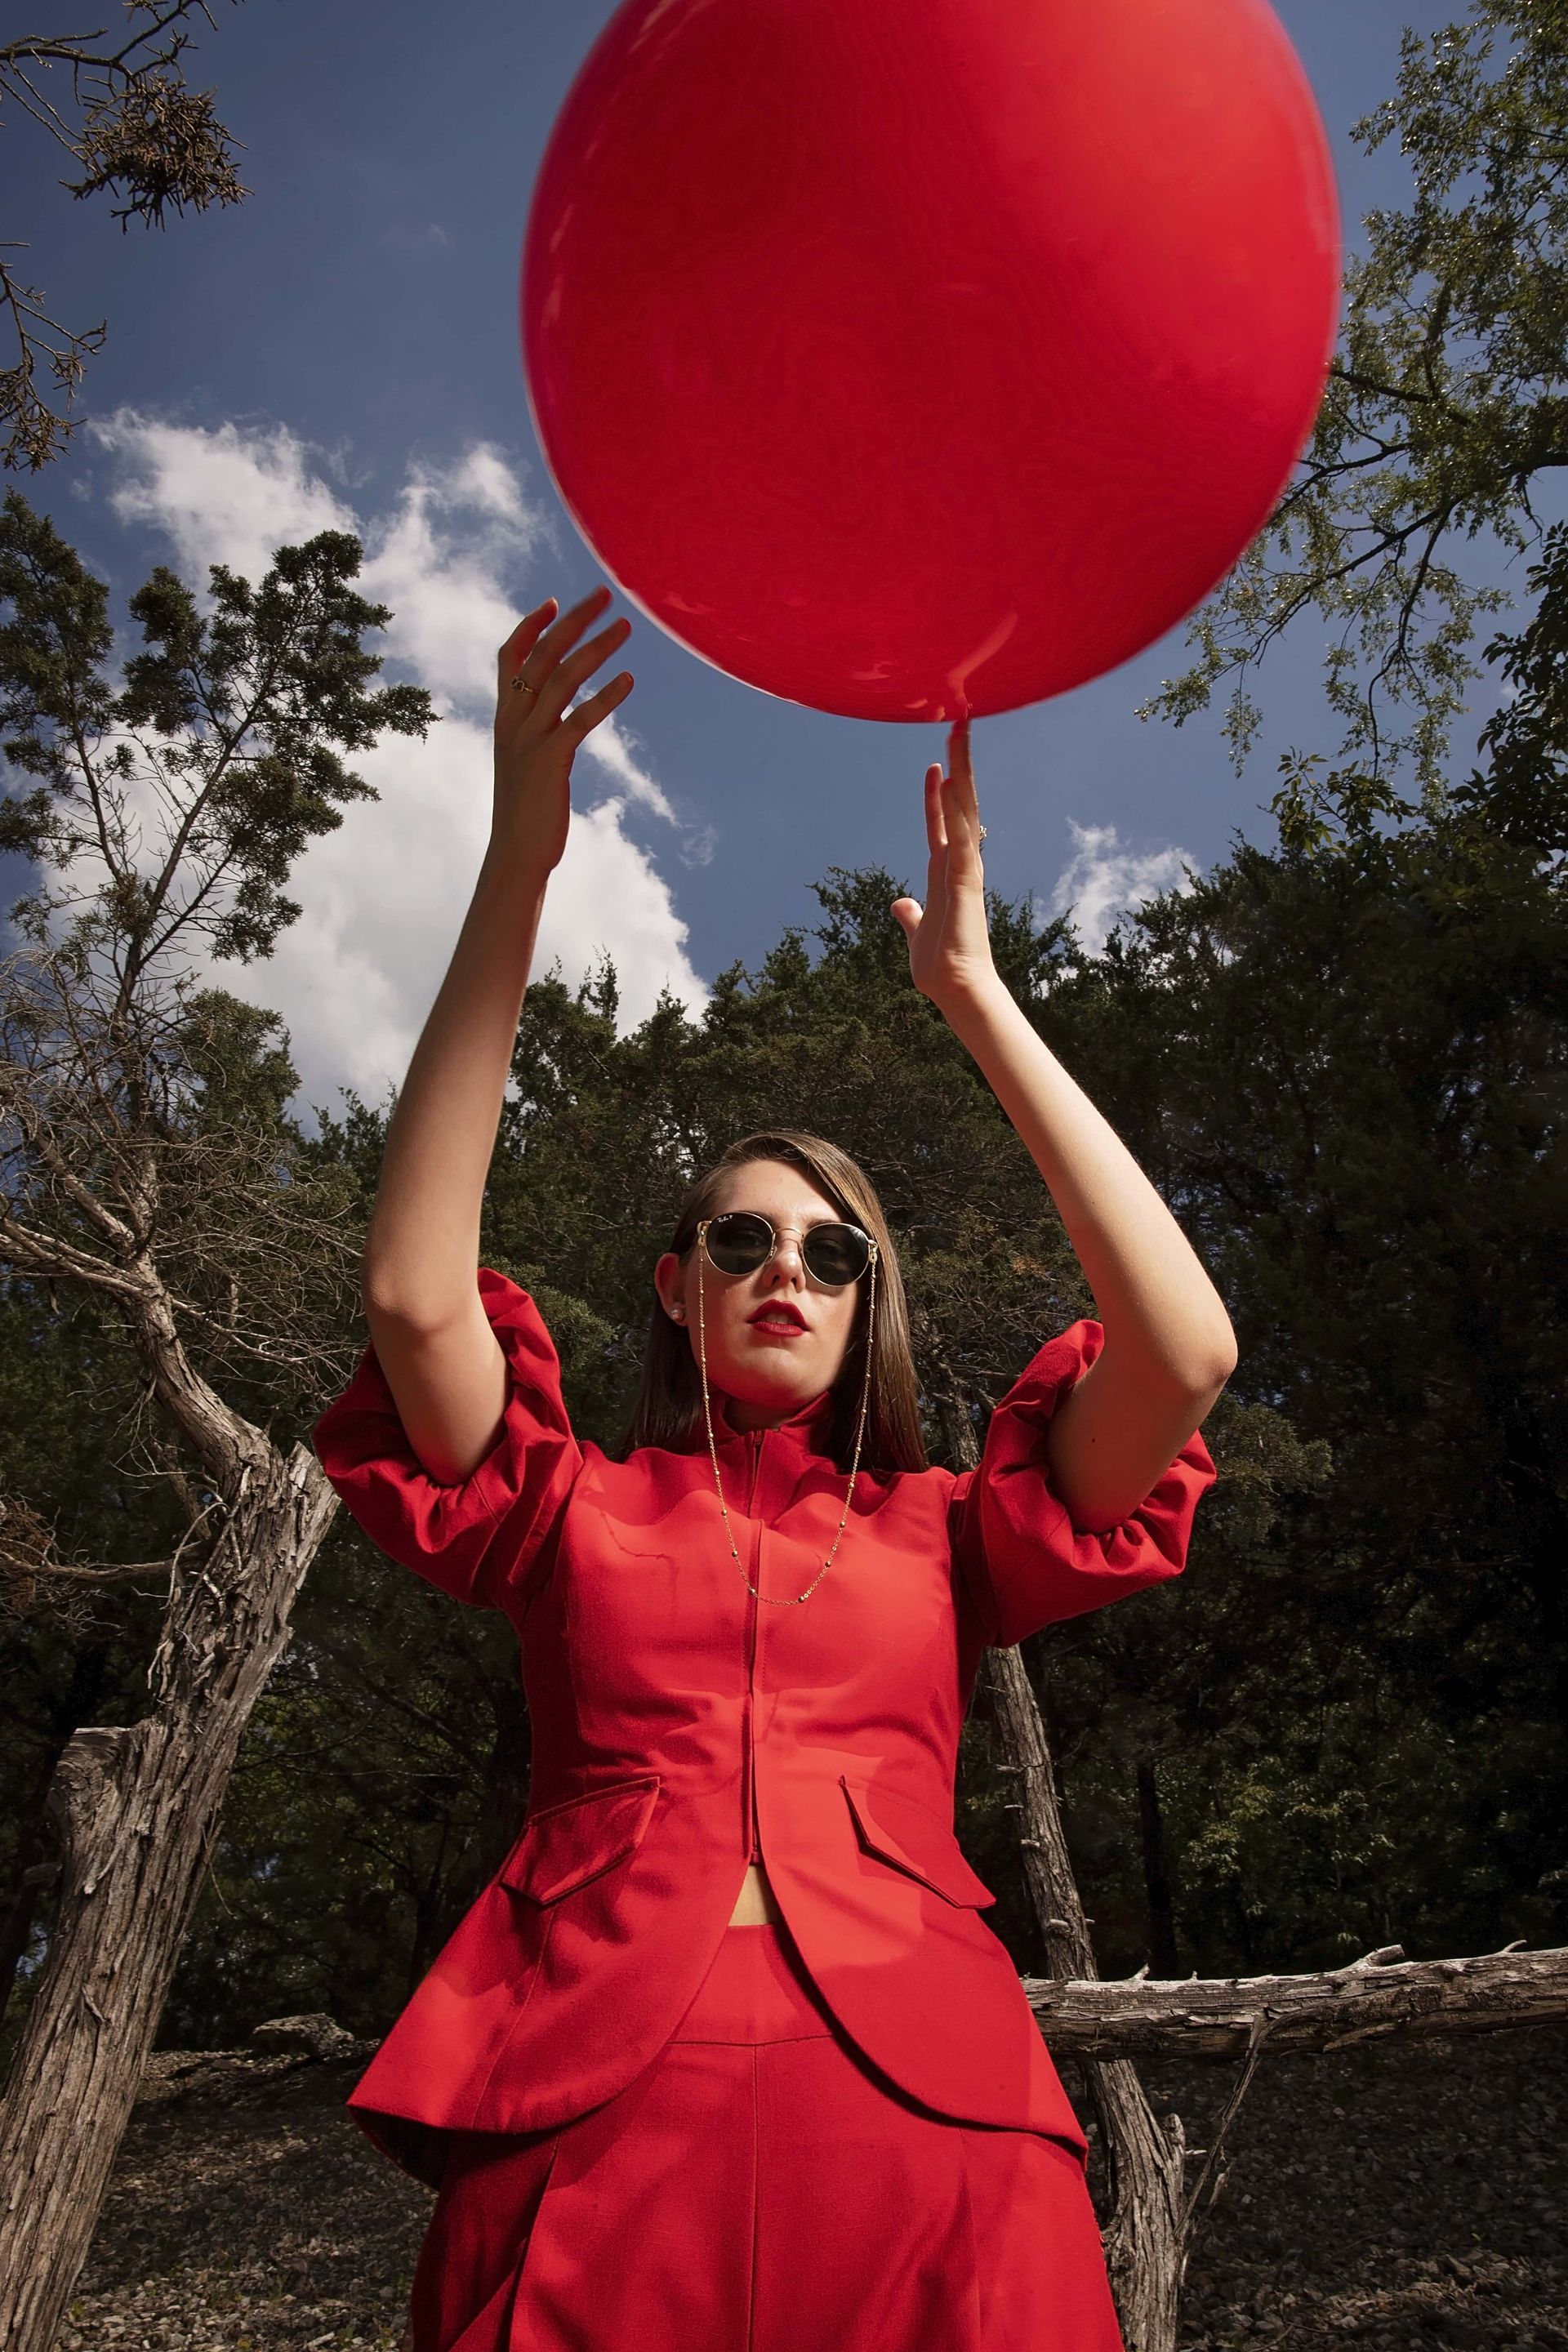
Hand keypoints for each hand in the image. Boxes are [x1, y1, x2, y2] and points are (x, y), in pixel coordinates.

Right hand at [490, 585, 633, 873]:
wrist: (515, 854)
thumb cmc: (526, 811)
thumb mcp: (525, 761)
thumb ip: (537, 731)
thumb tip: (559, 713)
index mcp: (504, 717)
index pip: (510, 656)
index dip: (531, 626)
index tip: (555, 601)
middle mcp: (513, 721)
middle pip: (542, 655)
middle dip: (574, 621)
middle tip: (605, 594)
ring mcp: (529, 740)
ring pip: (561, 679)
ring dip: (596, 648)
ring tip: (626, 627)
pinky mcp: (550, 762)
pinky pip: (578, 720)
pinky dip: (604, 697)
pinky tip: (629, 681)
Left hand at [890, 721, 997, 1007]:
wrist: (955, 990)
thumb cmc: (940, 964)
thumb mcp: (917, 930)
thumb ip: (911, 914)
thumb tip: (901, 903)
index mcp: (946, 871)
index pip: (941, 822)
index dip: (937, 793)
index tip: (934, 764)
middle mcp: (960, 864)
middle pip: (960, 805)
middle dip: (960, 766)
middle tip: (959, 725)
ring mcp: (965, 872)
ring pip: (964, 813)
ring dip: (961, 775)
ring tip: (957, 737)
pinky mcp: (966, 885)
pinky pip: (962, 841)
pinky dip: (957, 813)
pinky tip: (952, 786)